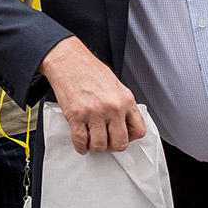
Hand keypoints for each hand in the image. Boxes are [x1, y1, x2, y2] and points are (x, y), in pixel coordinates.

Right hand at [37, 37, 145, 153]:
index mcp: (126, 99)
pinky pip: (80, 141)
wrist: (68, 60)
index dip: (130, 137)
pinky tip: (80, 143)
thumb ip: (122, 105)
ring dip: (95, 147)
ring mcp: (94, 112)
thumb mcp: (115, 85)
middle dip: (112, 146)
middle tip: (105, 141)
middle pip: (120, 143)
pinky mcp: (76, 115)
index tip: (121, 136)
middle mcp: (113, 107)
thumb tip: (123, 124)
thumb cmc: (89, 70)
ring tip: (91, 140)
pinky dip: (80, 146)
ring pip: (100, 145)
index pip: (138, 130)